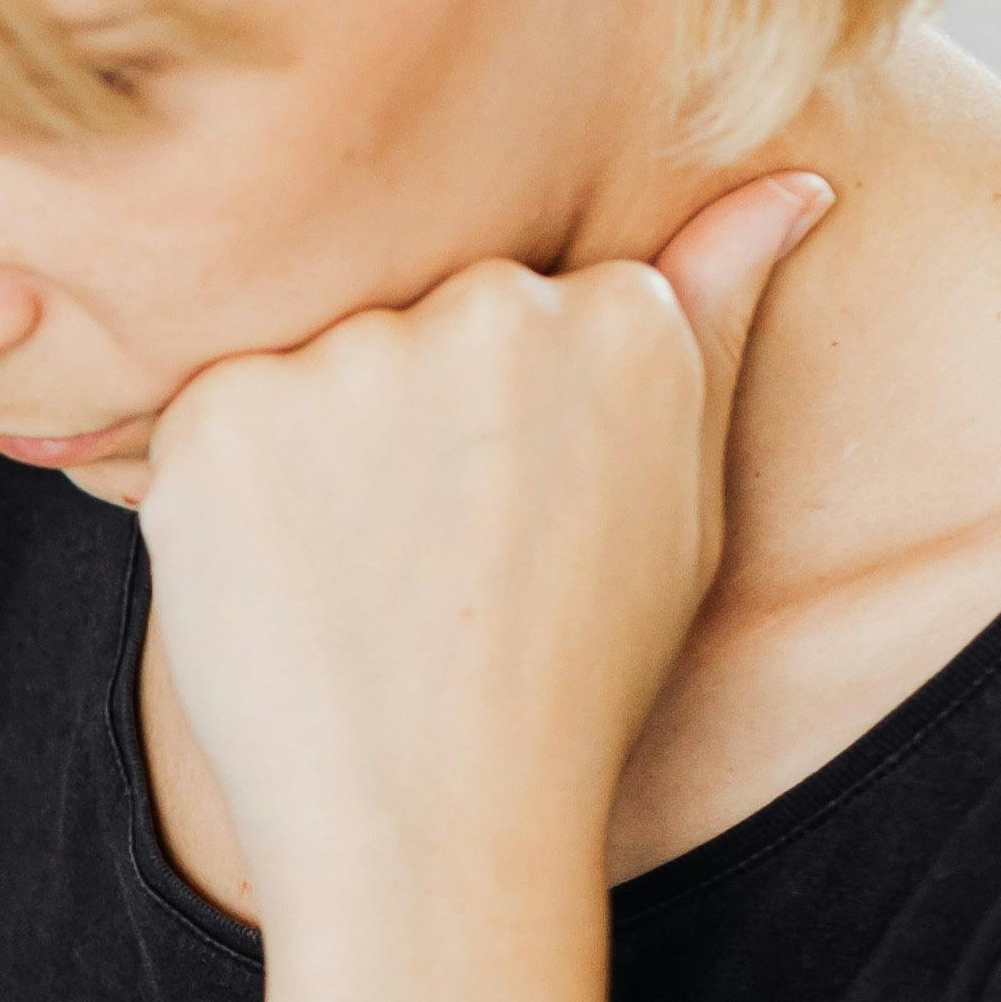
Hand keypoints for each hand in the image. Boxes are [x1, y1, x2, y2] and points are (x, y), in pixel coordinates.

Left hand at [133, 169, 829, 1001]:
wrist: (435, 819)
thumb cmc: (570, 677)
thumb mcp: (684, 502)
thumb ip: (715, 318)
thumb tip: (792, 182)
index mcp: (618, 314)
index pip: (521, 312)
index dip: (492, 432)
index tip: (497, 525)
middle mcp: (491, 307)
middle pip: (412, 320)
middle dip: (400, 422)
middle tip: (418, 565)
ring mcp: (351, 355)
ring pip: (308, 368)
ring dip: (309, 454)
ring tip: (353, 583)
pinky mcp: (221, 411)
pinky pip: (208, 420)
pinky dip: (225, 497)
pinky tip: (283, 588)